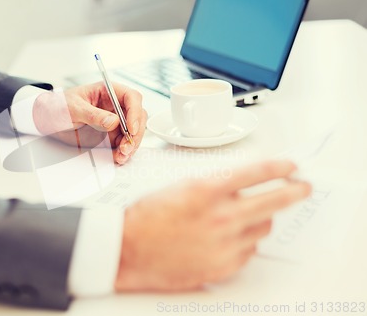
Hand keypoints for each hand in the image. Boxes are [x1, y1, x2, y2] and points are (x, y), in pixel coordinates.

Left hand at [33, 82, 146, 164]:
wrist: (47, 119)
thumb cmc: (58, 106)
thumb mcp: (72, 108)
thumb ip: (93, 115)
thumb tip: (113, 122)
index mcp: (108, 92)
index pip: (131, 98)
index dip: (135, 112)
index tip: (131, 128)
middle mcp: (114, 106)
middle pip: (137, 116)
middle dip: (135, 133)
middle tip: (126, 147)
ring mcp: (114, 121)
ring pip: (133, 132)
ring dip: (131, 144)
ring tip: (122, 155)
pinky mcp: (110, 135)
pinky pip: (123, 143)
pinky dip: (123, 151)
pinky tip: (118, 157)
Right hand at [115, 160, 311, 291]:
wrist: (129, 250)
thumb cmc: (147, 218)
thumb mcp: (180, 188)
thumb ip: (214, 185)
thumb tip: (241, 183)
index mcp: (207, 191)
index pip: (256, 173)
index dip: (279, 167)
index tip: (291, 166)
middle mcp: (220, 217)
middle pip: (273, 201)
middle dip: (294, 191)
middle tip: (303, 187)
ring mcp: (224, 244)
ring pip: (263, 227)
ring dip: (261, 218)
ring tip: (248, 216)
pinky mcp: (223, 266)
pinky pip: (249, 251)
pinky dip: (245, 242)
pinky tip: (230, 238)